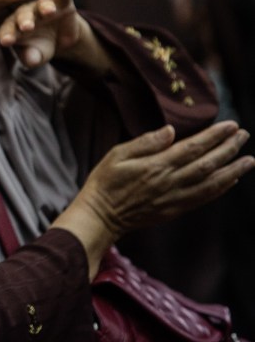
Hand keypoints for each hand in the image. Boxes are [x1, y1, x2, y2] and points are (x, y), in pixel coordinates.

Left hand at [0, 0, 83, 67]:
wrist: (60, 38)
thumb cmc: (39, 47)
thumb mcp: (36, 55)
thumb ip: (31, 58)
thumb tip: (30, 62)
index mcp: (13, 27)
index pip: (7, 31)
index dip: (6, 36)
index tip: (6, 42)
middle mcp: (25, 14)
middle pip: (22, 16)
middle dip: (25, 21)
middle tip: (27, 27)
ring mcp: (42, 6)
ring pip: (41, 5)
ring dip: (45, 7)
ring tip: (49, 11)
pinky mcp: (61, 2)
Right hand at [77, 121, 252, 239]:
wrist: (101, 216)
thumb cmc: (105, 182)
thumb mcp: (117, 154)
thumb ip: (145, 142)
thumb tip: (170, 131)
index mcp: (157, 165)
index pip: (193, 147)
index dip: (215, 136)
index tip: (231, 125)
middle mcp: (171, 182)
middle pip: (208, 163)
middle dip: (229, 148)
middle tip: (245, 135)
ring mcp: (175, 198)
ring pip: (212, 183)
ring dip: (233, 170)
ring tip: (250, 159)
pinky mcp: (175, 210)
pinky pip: (204, 198)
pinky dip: (221, 189)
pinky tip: (231, 180)